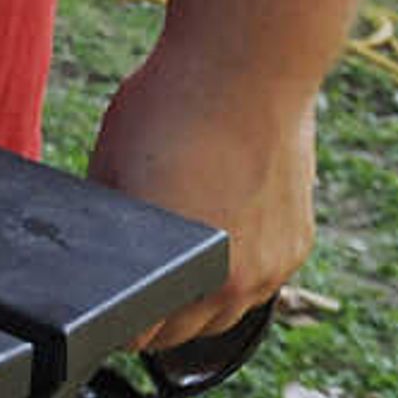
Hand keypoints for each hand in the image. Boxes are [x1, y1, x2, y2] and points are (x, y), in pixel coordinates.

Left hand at [87, 44, 316, 350]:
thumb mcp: (109, 165)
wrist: (249, 66)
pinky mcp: (298, 244)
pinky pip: (262, 283)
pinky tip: (215, 252)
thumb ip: (111, 219)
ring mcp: (274, 266)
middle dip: (153, 321)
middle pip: (184, 331)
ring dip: (198, 306)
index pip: (140, 330)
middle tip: (126, 301)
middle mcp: (235, 282)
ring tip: (168, 280)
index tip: (101, 309)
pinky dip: (237, 277)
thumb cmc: (170, 105)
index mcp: (181, 268)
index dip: (116, 321)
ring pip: (227, 312)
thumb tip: (99, 244)